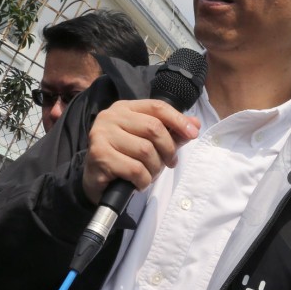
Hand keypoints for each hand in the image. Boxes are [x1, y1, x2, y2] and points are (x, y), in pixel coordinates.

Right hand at [82, 99, 198, 203]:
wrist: (95, 181)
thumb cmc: (124, 158)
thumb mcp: (148, 142)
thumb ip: (171, 133)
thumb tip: (195, 125)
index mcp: (124, 108)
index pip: (157, 107)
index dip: (178, 120)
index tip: (193, 134)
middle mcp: (110, 117)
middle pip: (154, 128)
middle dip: (168, 149)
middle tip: (169, 163)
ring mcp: (102, 135)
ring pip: (145, 151)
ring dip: (154, 169)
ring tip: (149, 174)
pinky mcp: (99, 155)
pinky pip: (135, 169)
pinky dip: (143, 180)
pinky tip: (138, 182)